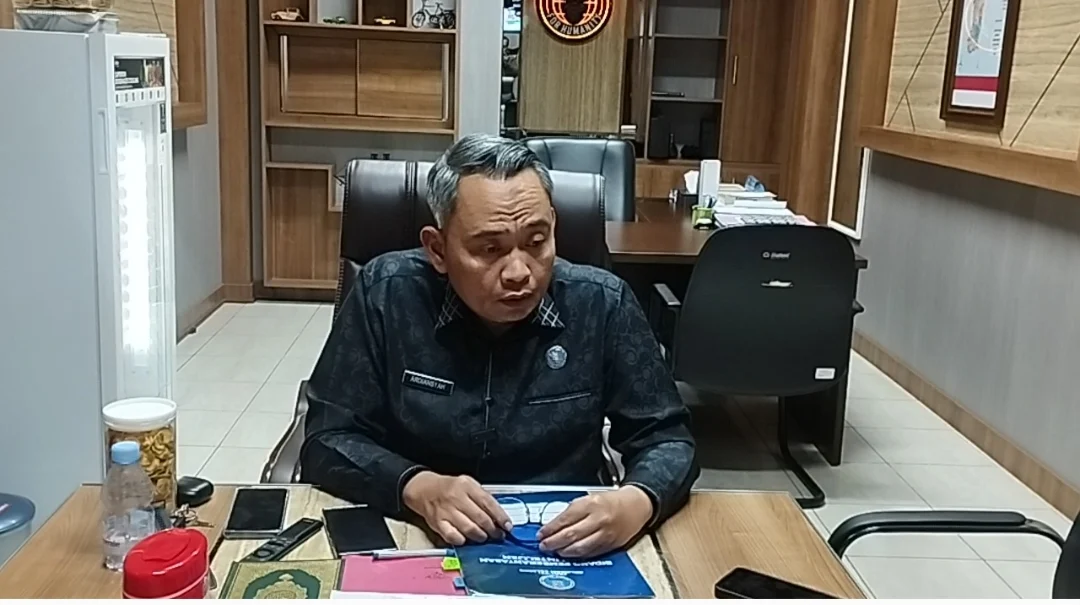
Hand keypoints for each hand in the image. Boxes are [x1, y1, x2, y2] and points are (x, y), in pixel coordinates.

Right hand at [402, 471, 512, 545]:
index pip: (488, 502)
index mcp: (466, 486)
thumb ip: (482, 497)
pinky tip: (467, 539)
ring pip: (469, 529)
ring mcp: (446, 511)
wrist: (424, 489)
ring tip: (484, 537)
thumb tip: (498, 515)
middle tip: (498, 535)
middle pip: (480, 518)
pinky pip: (453, 536)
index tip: (508, 526)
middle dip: (493, 529)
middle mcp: (456, 498)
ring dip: (480, 536)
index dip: (500, 516)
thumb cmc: (448, 488)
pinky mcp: (438, 523)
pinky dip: (462, 540)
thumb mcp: (467, 484)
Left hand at [536, 486, 653, 558]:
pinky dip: (577, 555)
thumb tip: (554, 525)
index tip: (541, 533)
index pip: (565, 519)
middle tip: (544, 545)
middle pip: (571, 535)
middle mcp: (598, 520)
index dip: (550, 528)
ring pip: (580, 547)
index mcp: (591, 504)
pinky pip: (590, 553)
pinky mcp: (610, 545)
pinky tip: (569, 554)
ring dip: (564, 551)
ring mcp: (605, 534)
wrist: (636, 506)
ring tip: (555, 551)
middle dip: (554, 542)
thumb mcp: (590, 497)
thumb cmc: (612, 501)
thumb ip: (573, 510)